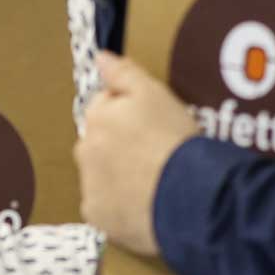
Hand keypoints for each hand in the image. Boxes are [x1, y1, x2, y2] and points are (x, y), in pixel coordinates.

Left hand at [75, 53, 198, 256]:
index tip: (153, 125)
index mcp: (97, 117)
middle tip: (155, 155)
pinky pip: (106, 208)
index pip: (105, 106)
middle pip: (100, 142)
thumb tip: (99, 57)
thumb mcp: (155, 94)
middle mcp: (85, 150)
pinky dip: (120, 207)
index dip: (131, 113)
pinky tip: (146, 205)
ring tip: (154, 182)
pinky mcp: (98, 217)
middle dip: (120, 146)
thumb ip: (123, 73)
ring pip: (101, 176)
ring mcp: (89, 186)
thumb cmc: (175, 141)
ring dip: (119, 176)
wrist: (189, 196)